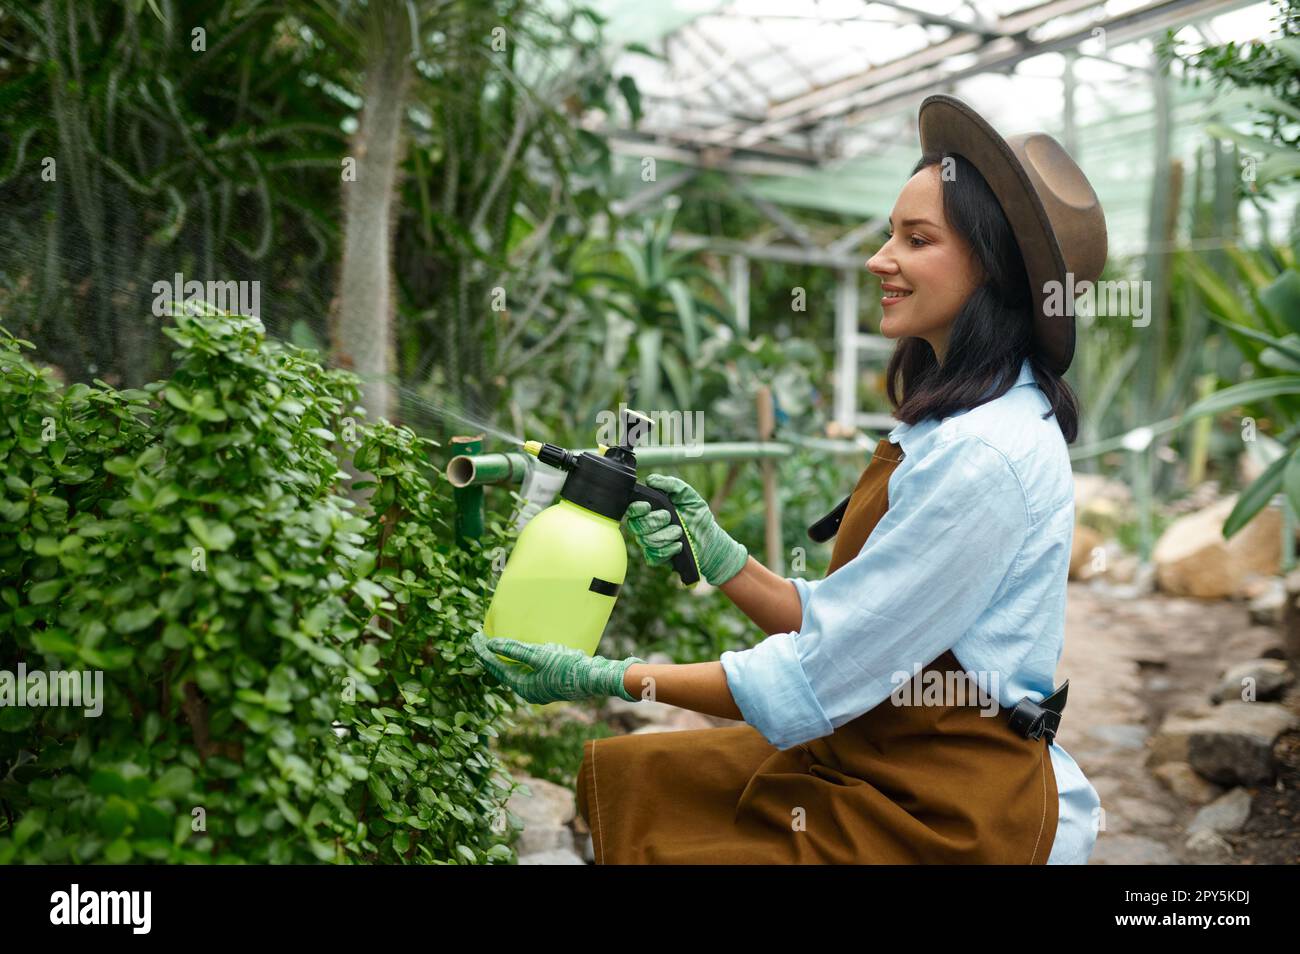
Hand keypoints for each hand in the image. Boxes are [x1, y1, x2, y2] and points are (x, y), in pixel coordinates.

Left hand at [470, 632, 643, 704]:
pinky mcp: (549, 681)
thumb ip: (515, 650)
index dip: (483, 652)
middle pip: (502, 670)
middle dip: (490, 654)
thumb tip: (492, 645)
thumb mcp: (539, 656)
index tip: (473, 638)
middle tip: (479, 639)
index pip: (496, 666)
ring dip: (505, 657)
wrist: (594, 678)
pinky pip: (528, 669)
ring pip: (515, 670)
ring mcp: (539, 687)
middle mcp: (528, 689)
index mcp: (522, 686)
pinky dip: (520, 659)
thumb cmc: (567, 668)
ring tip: (496, 643)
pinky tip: (522, 650)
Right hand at [625, 474, 747, 585]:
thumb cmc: (696, 515)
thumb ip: (671, 484)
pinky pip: (654, 555)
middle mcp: (646, 526)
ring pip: (646, 540)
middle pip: (636, 525)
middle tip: (670, 517)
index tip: (648, 506)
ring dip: (665, 535)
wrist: (709, 538)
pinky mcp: (656, 557)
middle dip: (655, 521)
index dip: (636, 508)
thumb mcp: (688, 495)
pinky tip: (679, 545)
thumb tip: (651, 480)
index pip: (631, 509)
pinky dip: (668, 550)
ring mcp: (649, 543)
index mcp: (650, 510)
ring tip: (680, 531)